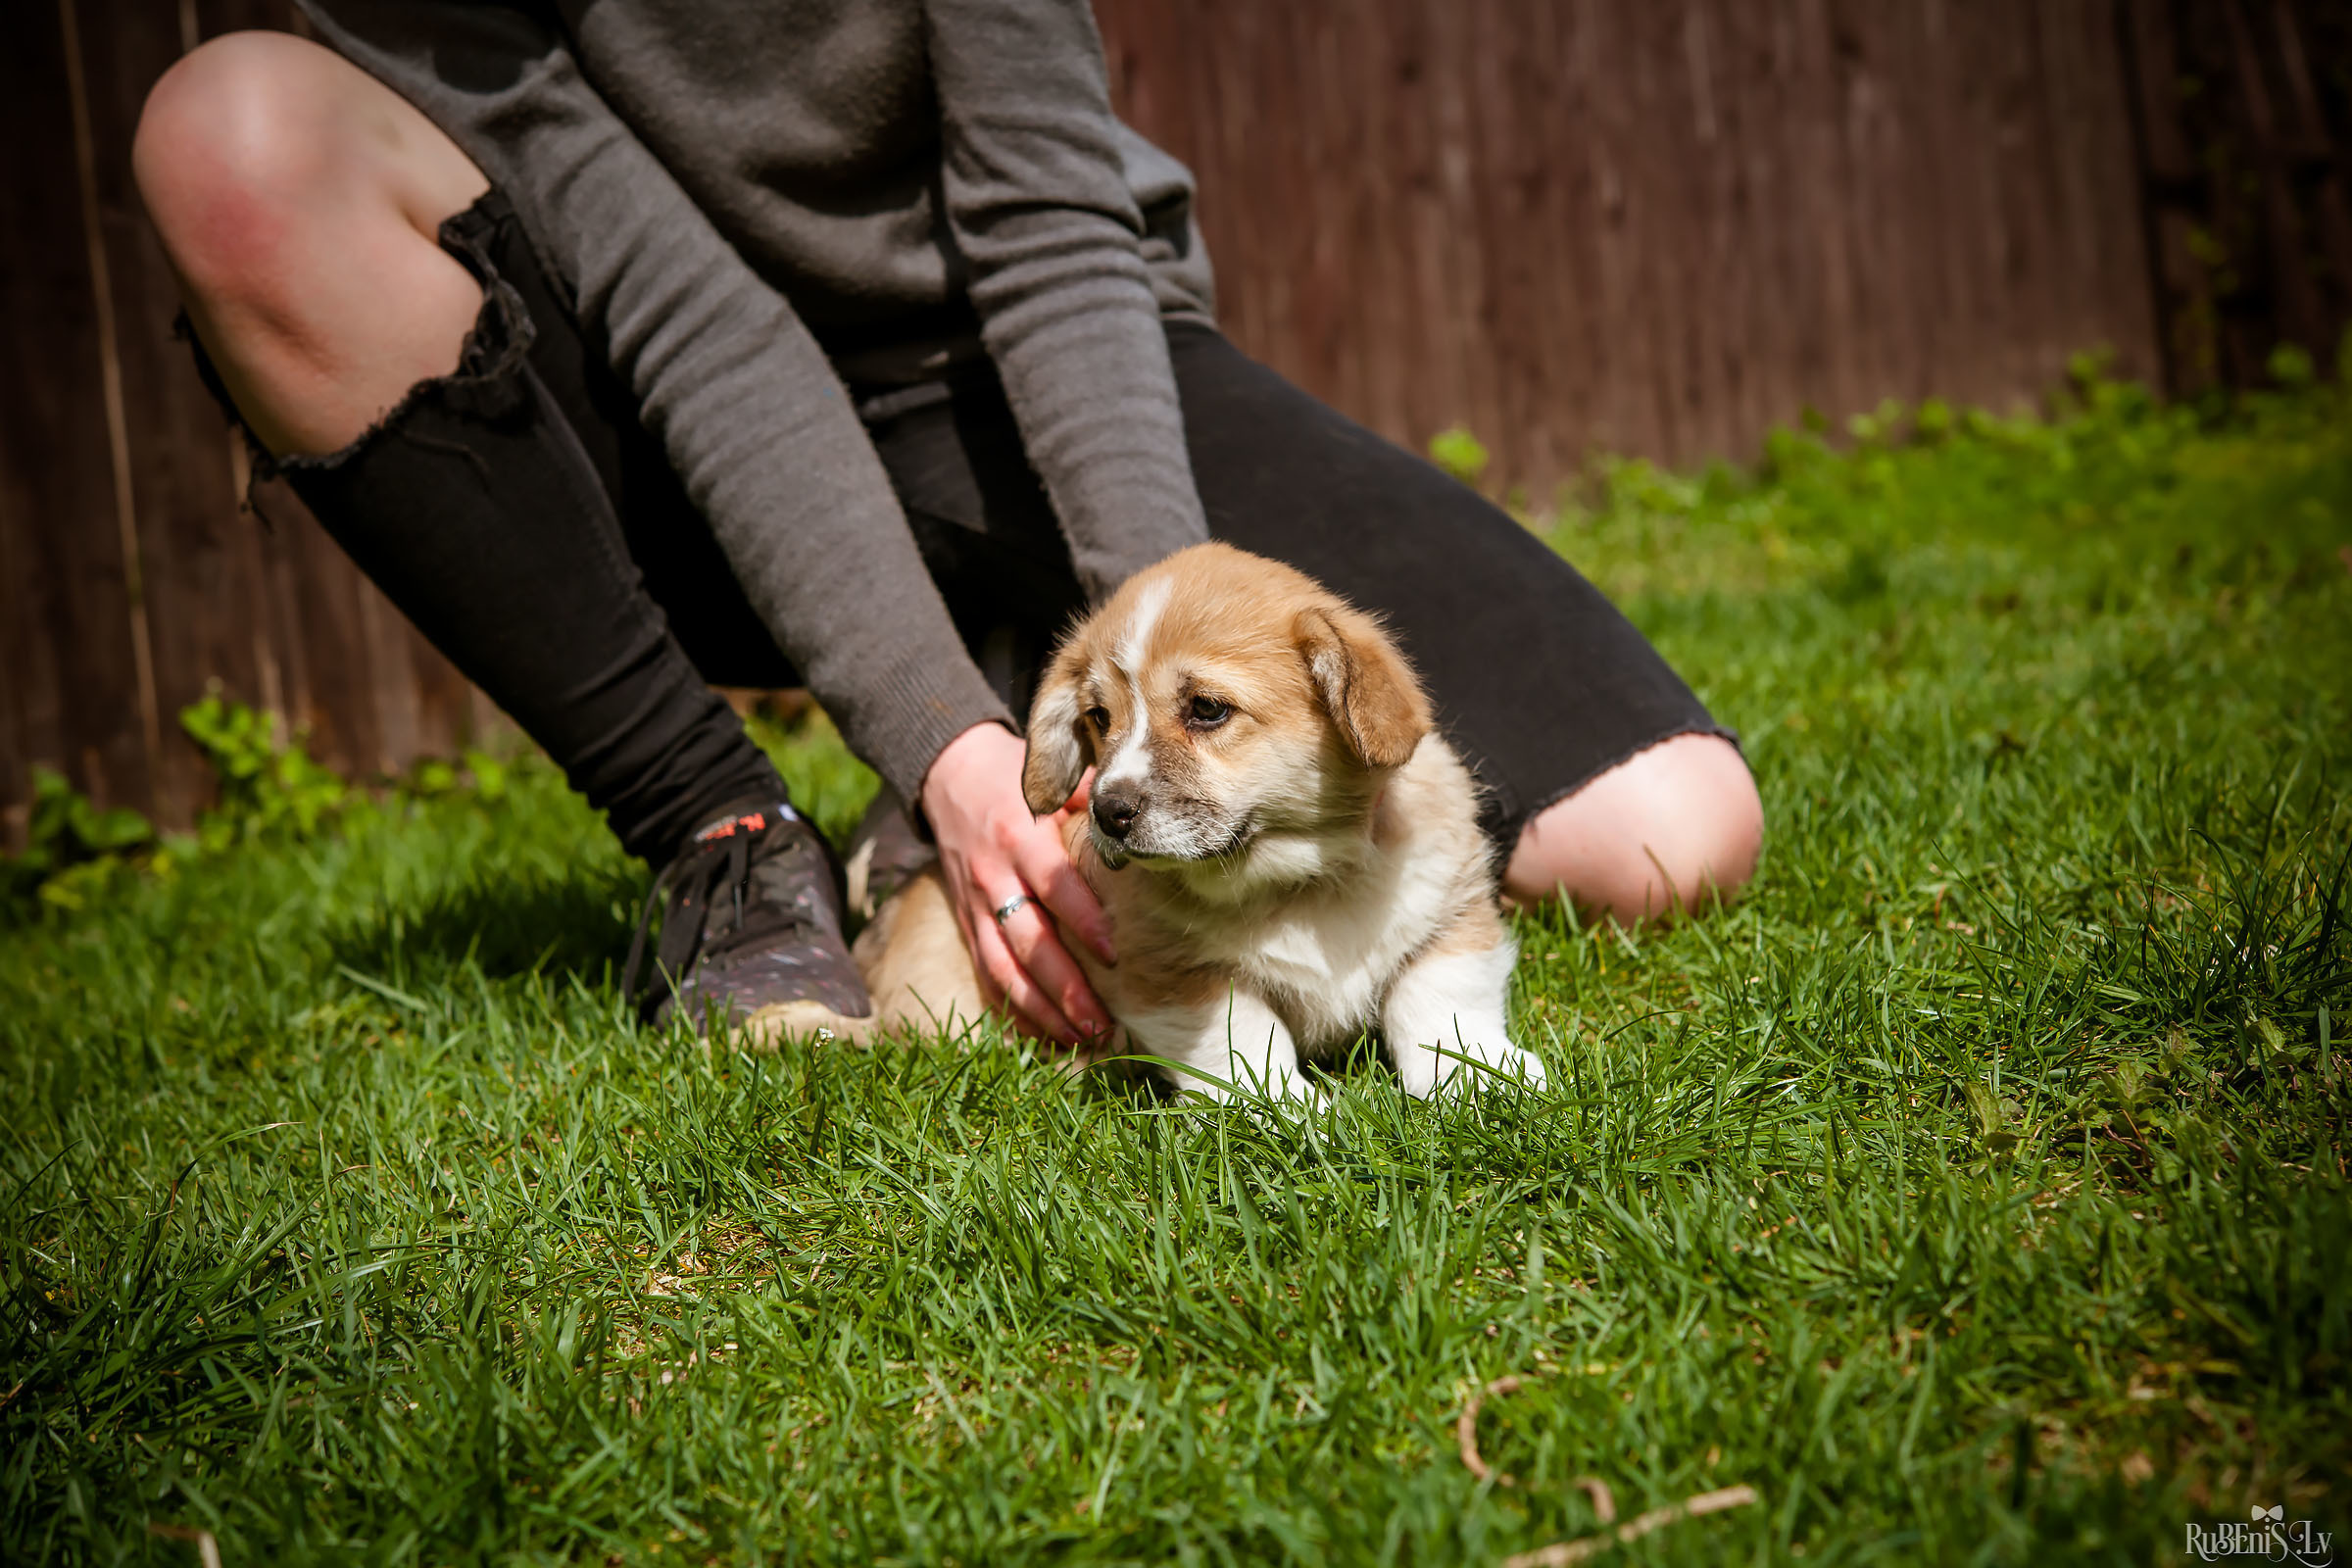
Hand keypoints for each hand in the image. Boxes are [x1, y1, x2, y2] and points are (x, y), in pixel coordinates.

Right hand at [919, 721, 1115, 1045]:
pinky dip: (1011, 1007)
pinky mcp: (965, 920)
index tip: (1115, 955)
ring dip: (1041, 1009)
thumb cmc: (1014, 779)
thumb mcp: (1050, 781)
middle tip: (1101, 1023)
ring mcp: (975, 903)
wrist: (949, 774)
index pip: (1053, 884)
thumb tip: (1138, 823)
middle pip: (1028, 941)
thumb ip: (1091, 800)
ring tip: (1080, 1039)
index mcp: (1020, 836)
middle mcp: (994, 875)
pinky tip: (1042, 1034)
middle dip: (1065, 988)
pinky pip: (986, 972)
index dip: (1083, 921)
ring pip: (1003, 968)